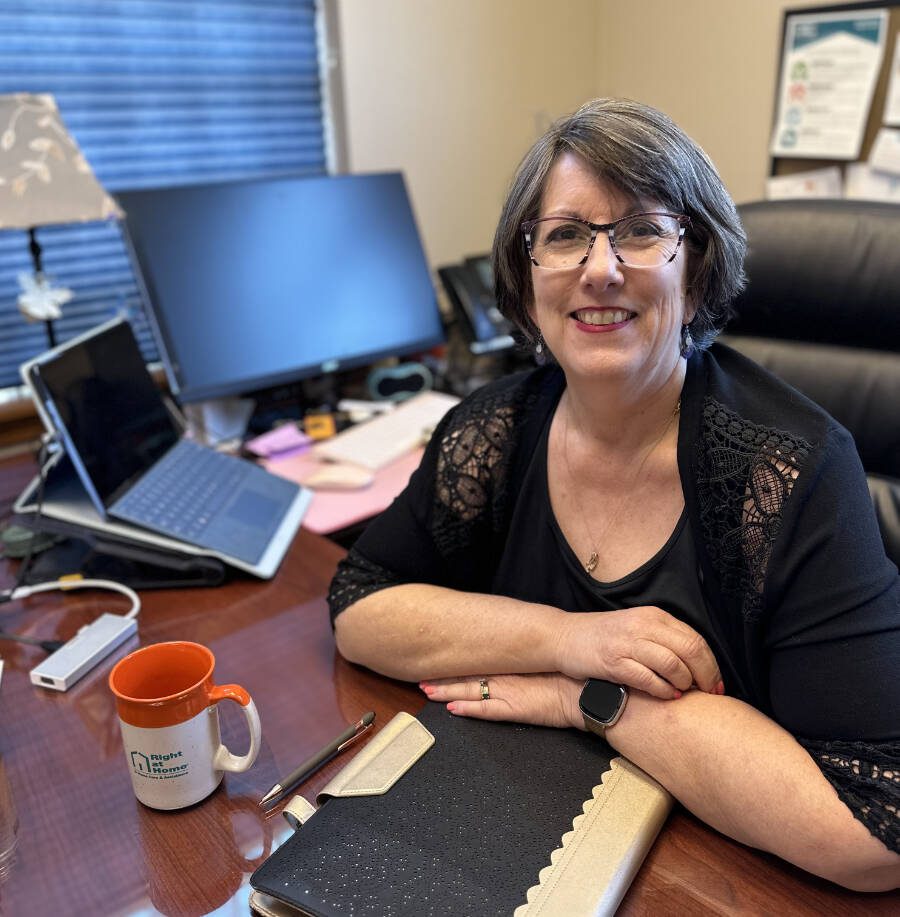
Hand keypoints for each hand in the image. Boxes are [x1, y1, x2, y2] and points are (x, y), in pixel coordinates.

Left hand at [420, 673, 582, 728]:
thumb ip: (528, 660)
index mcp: (514, 662)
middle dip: (444, 677)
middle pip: (468, 675)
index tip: (439, 658)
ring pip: (470, 691)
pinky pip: (485, 710)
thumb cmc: (572, 674)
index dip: (457, 663)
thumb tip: (516, 653)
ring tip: (427, 690)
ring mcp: (508, 692)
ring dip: (447, 691)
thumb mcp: (546, 660)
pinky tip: (450, 709)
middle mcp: (506, 674)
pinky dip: (467, 710)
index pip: (478, 661)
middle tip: (422, 676)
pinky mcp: (514, 709)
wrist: (586, 691)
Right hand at [554, 605, 723, 699]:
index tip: (717, 683)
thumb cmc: (604, 638)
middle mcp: (643, 625)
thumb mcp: (637, 628)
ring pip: (673, 664)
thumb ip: (664, 640)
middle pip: (690, 650)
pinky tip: (666, 696)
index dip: (711, 664)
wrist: (565, 637)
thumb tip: (698, 665)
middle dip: (706, 676)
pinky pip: (649, 678)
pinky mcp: (613, 661)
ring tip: (683, 693)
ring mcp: (627, 642)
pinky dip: (663, 690)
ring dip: (685, 684)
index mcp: (653, 616)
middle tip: (711, 693)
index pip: (695, 639)